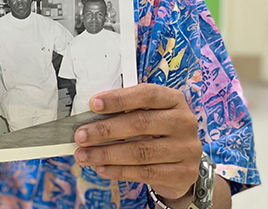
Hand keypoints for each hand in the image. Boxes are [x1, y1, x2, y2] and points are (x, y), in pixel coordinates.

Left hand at [72, 84, 201, 200]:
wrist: (184, 163)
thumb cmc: (159, 132)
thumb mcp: (150, 114)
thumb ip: (127, 111)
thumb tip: (90, 117)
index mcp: (174, 100)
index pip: (146, 94)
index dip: (119, 99)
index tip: (94, 104)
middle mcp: (184, 122)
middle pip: (140, 123)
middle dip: (105, 130)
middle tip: (81, 135)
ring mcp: (186, 149)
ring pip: (140, 152)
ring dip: (107, 154)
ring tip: (84, 155)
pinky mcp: (183, 173)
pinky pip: (145, 173)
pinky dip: (119, 171)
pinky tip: (101, 168)